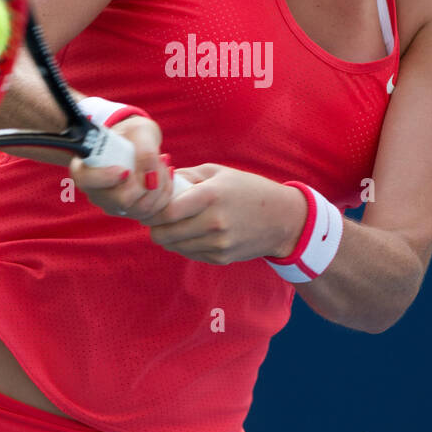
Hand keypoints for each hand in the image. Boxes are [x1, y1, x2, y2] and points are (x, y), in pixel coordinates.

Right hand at [68, 116, 173, 220]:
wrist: (139, 143)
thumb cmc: (133, 134)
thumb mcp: (138, 132)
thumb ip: (143, 150)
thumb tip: (151, 176)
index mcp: (84, 168)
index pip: (86, 180)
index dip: (105, 178)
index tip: (125, 170)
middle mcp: (95, 192)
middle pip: (121, 200)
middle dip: (146, 181)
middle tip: (158, 159)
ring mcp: (112, 205)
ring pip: (141, 208)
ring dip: (160, 185)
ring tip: (162, 163)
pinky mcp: (130, 211)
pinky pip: (152, 211)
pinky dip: (165, 192)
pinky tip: (166, 174)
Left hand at [138, 164, 306, 265]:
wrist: (282, 218)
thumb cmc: (247, 189)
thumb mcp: (218, 172)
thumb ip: (186, 175)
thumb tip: (158, 181)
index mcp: (210, 196)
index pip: (166, 212)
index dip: (151, 212)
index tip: (148, 207)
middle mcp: (213, 223)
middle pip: (164, 235)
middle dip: (155, 227)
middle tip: (157, 219)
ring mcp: (218, 244)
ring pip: (174, 247)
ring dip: (169, 237)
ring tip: (177, 223)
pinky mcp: (221, 258)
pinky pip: (189, 254)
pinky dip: (185, 245)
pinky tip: (195, 232)